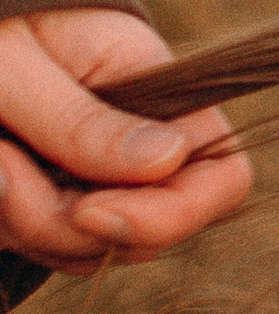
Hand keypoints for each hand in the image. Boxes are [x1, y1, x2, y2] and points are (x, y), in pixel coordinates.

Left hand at [0, 8, 246, 271]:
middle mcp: (147, 145)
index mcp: (162, 94)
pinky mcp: (62, 195)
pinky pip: (55, 244)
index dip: (173, 215)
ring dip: (30, 225)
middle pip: (152, 231)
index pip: (223, 176)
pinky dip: (15, 226)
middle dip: (69, 224)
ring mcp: (104, 176)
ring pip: (96, 248)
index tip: (86, 213)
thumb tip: (169, 160)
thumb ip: (83, 120)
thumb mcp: (17, 64)